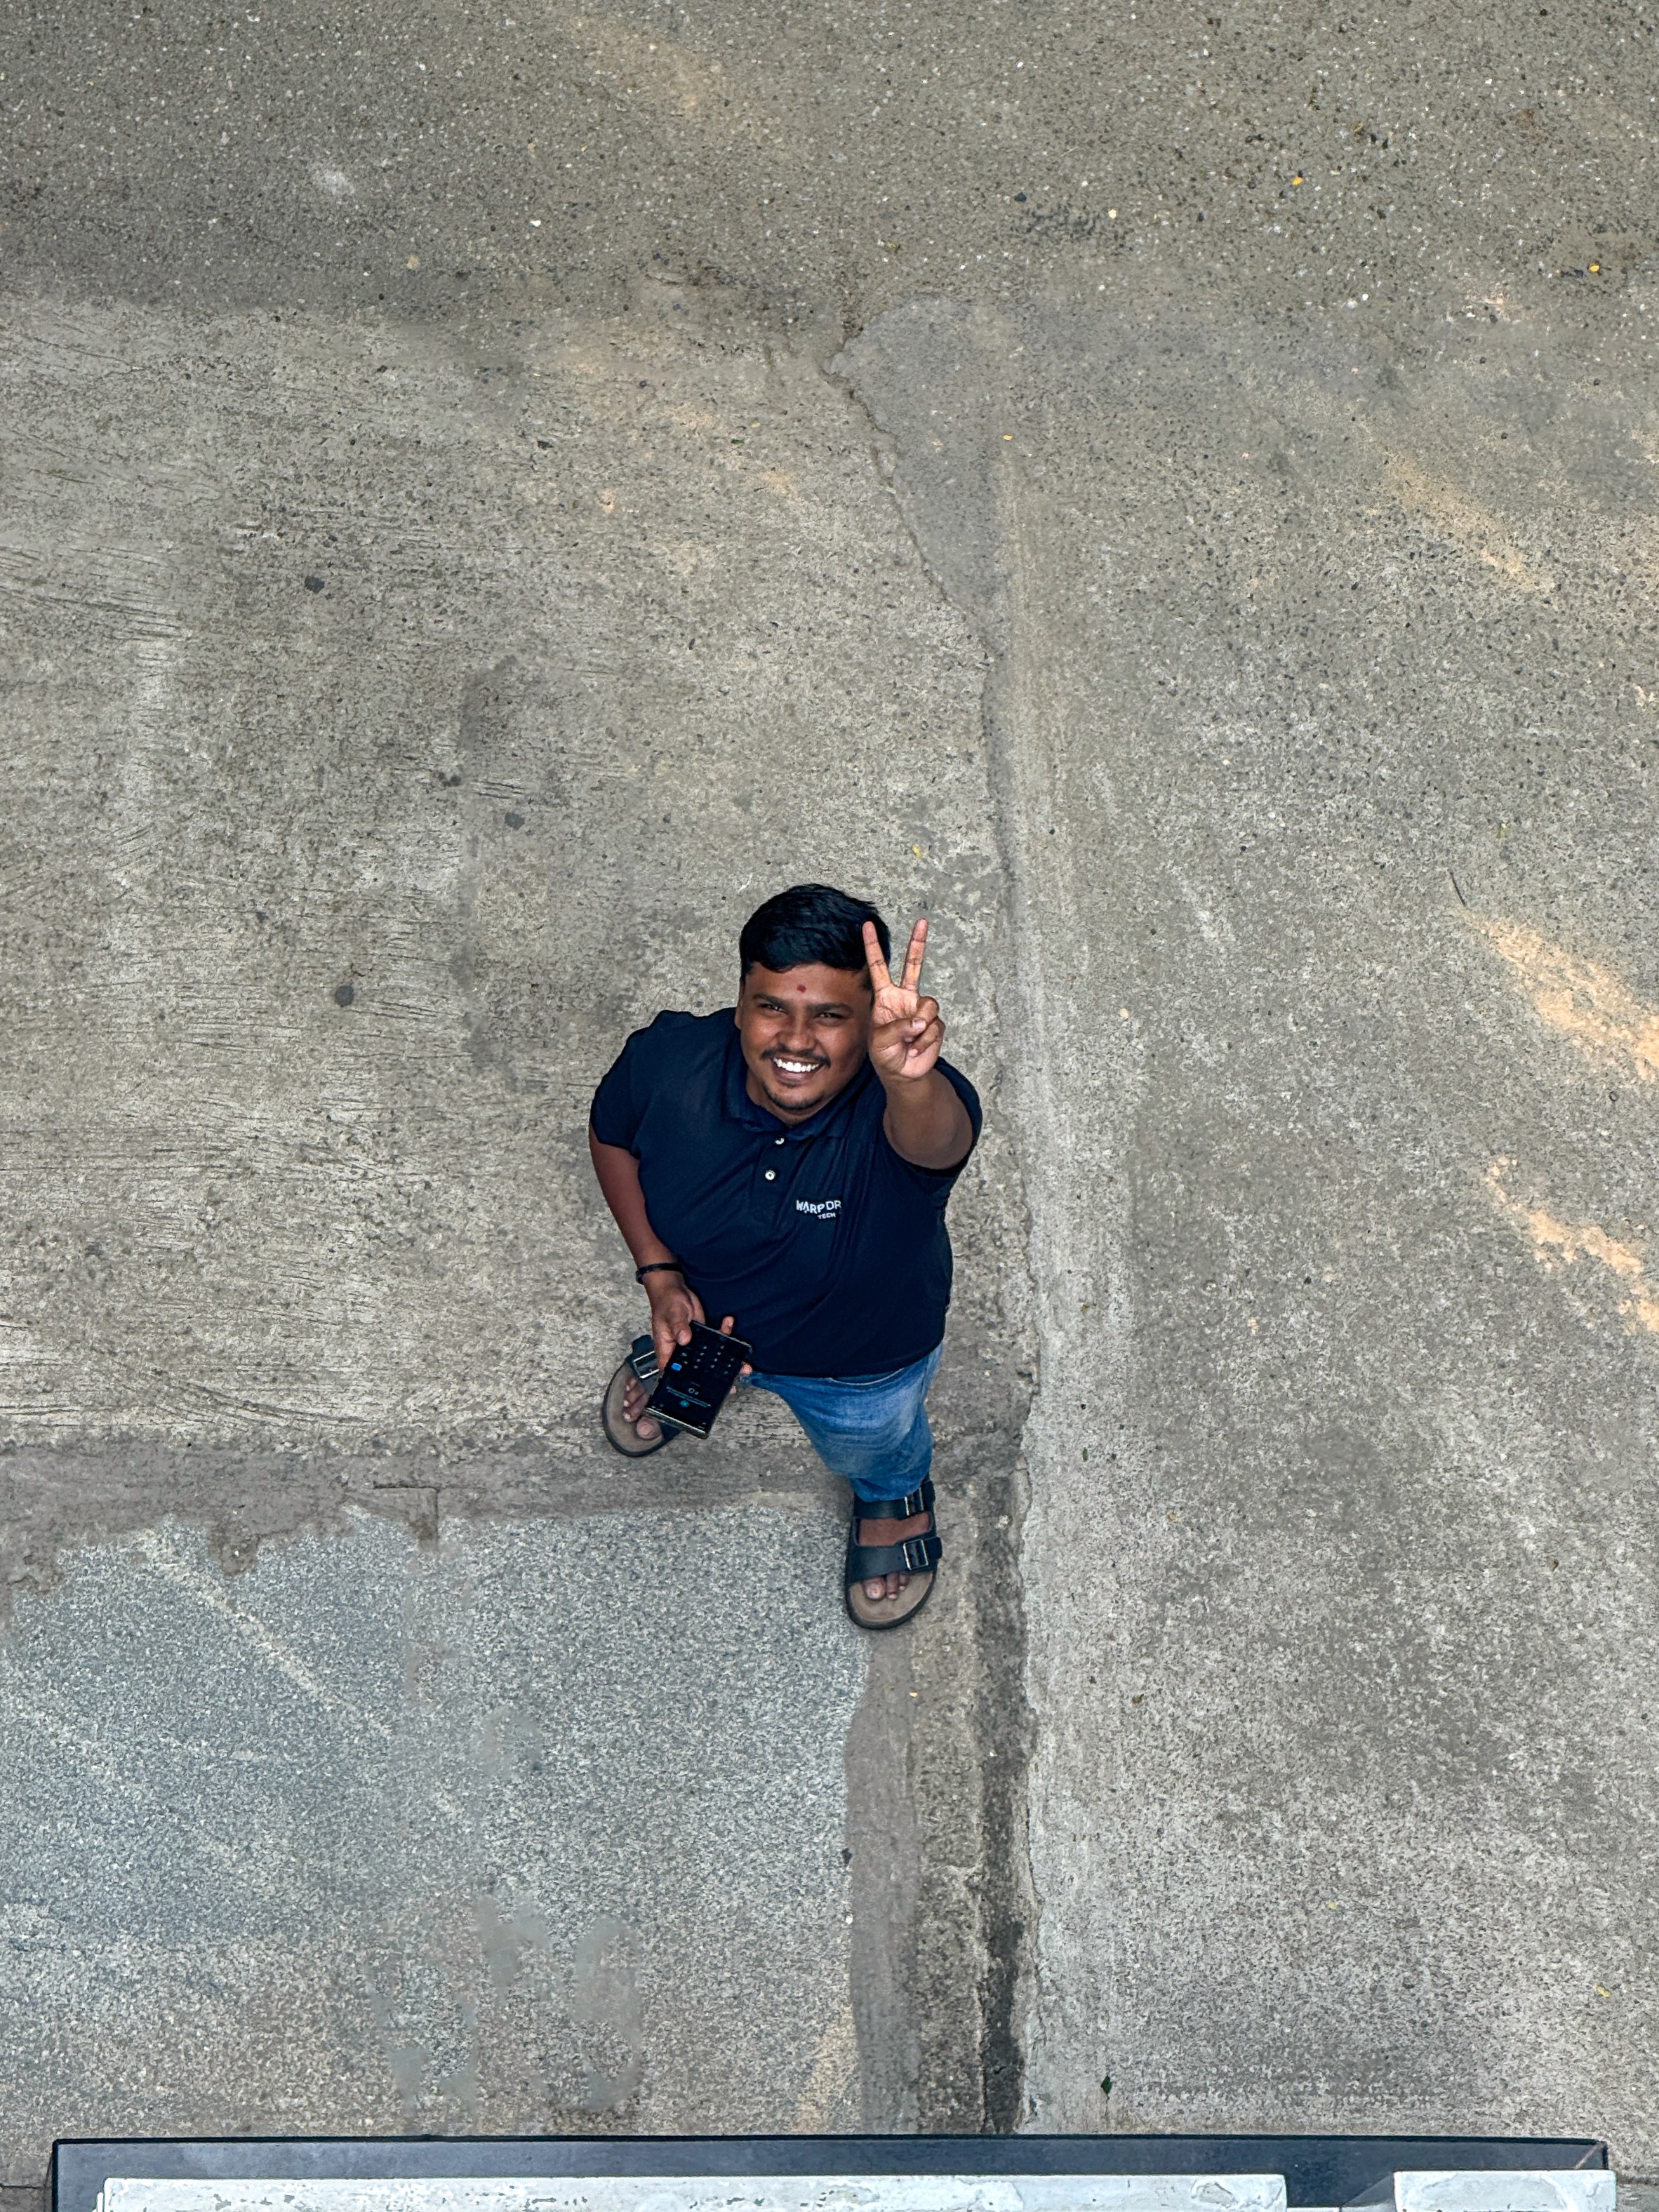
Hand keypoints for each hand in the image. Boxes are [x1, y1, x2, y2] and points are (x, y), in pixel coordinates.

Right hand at [623, 1288, 750, 1440]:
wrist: (674, 1288)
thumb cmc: (666, 1302)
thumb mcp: (671, 1315)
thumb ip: (678, 1327)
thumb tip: (685, 1339)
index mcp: (668, 1352)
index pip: (676, 1375)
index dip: (689, 1387)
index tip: (706, 1394)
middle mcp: (682, 1352)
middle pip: (698, 1371)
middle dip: (716, 1378)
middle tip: (732, 1384)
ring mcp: (694, 1345)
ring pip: (711, 1358)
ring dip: (727, 1360)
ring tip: (743, 1364)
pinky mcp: (703, 1335)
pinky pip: (716, 1340)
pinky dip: (726, 1334)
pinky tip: (729, 1323)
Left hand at [863, 917, 943, 1085]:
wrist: (902, 1073)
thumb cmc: (885, 1055)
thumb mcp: (880, 1042)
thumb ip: (898, 1028)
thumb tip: (920, 1021)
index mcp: (885, 997)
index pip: (879, 967)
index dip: (873, 946)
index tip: (867, 925)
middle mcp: (905, 998)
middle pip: (914, 966)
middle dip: (918, 943)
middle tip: (921, 921)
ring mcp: (921, 1010)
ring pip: (929, 1005)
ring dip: (920, 1026)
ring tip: (911, 1041)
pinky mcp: (935, 1025)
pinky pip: (934, 1027)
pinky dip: (925, 1042)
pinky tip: (916, 1050)